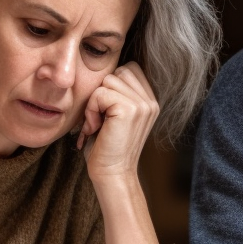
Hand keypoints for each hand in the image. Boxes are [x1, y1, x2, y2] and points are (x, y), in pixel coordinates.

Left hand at [78, 62, 158, 182]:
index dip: (111, 85)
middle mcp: (150, 101)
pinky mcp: (130, 110)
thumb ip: (118, 93)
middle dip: (103, 92)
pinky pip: (100, 94)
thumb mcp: (115, 115)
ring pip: (108, 81)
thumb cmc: (107, 147)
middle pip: (118, 71)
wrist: (112, 174)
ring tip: (98, 124)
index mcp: (150, 101)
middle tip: (101, 118)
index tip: (107, 111)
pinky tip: (95, 128)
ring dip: (94, 102)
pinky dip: (91, 110)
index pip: (129, 69)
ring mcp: (143, 105)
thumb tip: (102, 71)